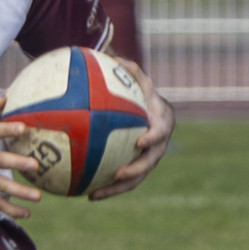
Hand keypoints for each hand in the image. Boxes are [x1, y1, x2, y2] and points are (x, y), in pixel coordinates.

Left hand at [89, 60, 173, 199]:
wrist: (153, 112)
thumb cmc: (143, 93)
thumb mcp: (140, 79)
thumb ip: (130, 70)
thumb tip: (113, 55)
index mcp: (161, 123)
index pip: (160, 132)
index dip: (153, 138)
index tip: (140, 141)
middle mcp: (158, 145)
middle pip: (150, 162)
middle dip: (135, 170)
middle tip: (118, 173)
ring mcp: (148, 159)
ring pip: (136, 179)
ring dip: (117, 189)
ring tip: (95, 195)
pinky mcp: (136, 168)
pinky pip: (122, 181)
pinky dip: (107, 188)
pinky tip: (86, 194)